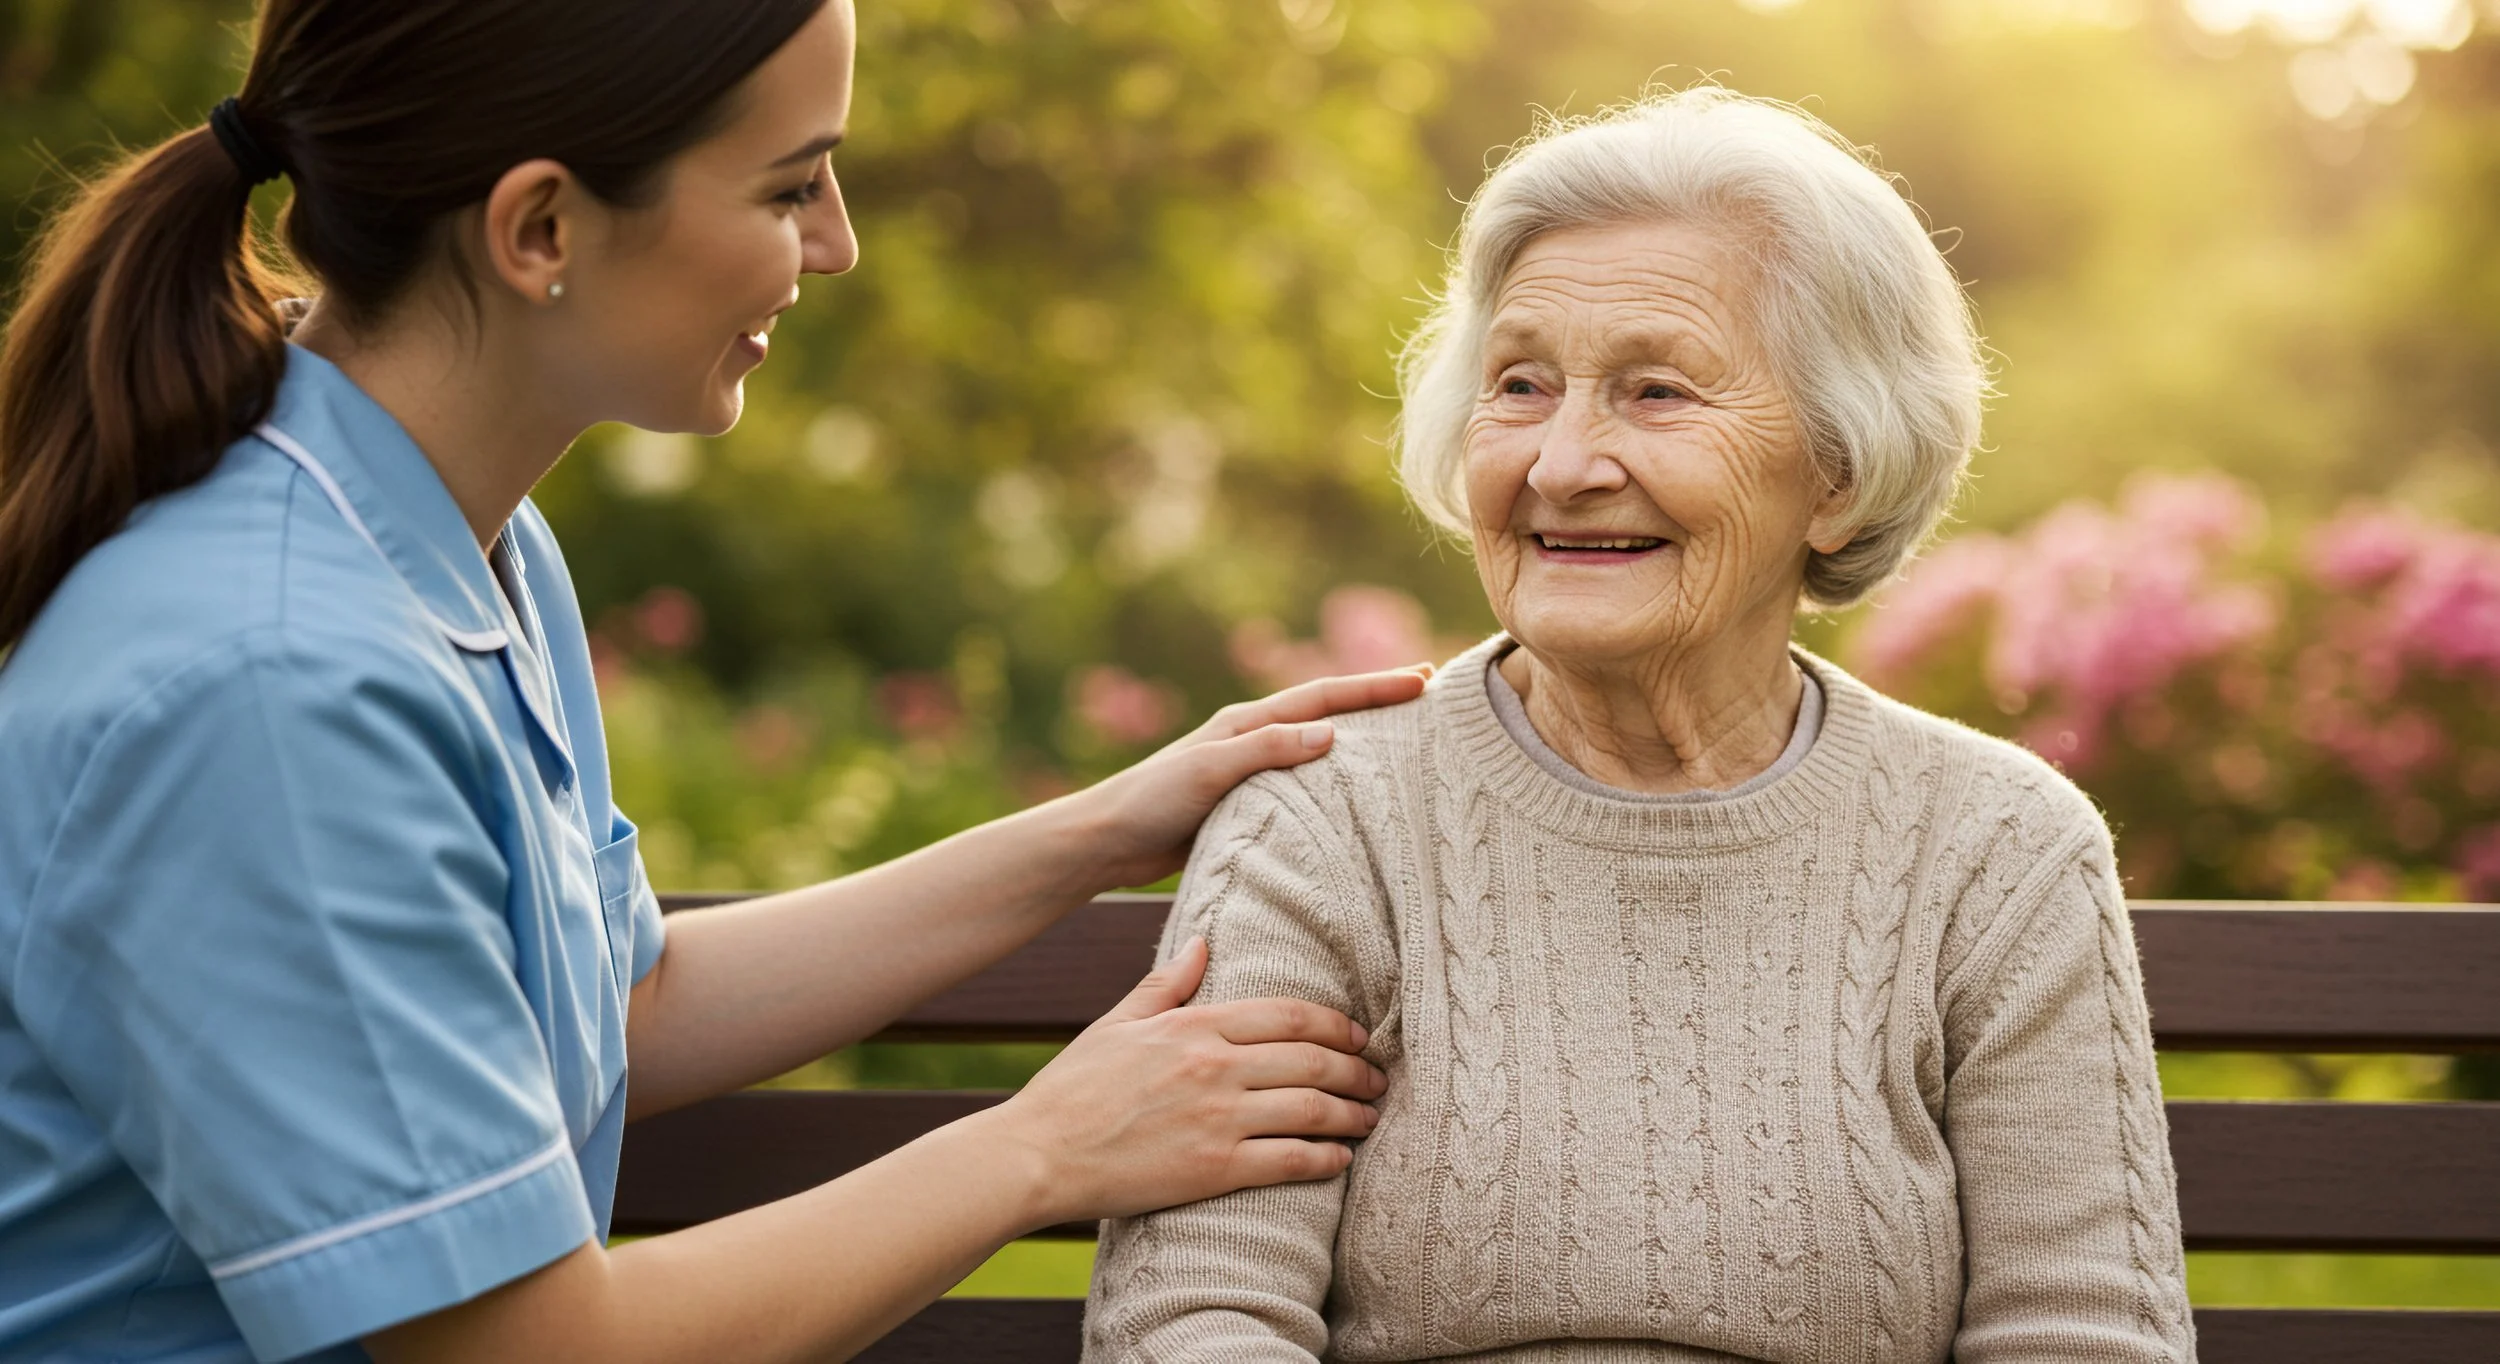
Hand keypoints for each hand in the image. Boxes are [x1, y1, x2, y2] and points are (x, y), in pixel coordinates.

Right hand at [985, 937, 1385, 1227]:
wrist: (1038, 1154)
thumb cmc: (1073, 1089)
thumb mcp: (1118, 1024)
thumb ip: (1167, 983)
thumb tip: (1202, 940)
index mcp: (1194, 1026)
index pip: (1288, 1015)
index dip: (1335, 1025)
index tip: (1357, 1036)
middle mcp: (1215, 1067)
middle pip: (1312, 1060)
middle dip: (1356, 1069)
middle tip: (1377, 1079)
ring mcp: (1218, 1119)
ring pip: (1312, 1109)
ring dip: (1352, 1114)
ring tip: (1370, 1117)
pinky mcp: (1215, 1169)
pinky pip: (1291, 1161)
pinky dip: (1327, 1160)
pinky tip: (1341, 1160)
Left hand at [1071, 666, 1431, 891]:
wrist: (1105, 843)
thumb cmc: (1150, 803)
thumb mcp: (1209, 771)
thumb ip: (1266, 750)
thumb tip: (1331, 734)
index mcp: (1246, 722)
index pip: (1323, 697)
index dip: (1374, 689)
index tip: (1423, 681)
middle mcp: (1253, 740)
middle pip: (1328, 715)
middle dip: (1377, 703)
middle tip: (1429, 697)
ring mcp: (1250, 774)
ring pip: (1319, 752)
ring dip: (1362, 744)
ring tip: (1409, 745)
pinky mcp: (1245, 808)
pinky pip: (1304, 791)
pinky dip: (1336, 788)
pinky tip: (1358, 805)